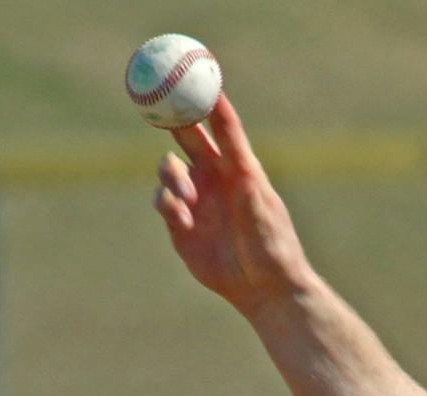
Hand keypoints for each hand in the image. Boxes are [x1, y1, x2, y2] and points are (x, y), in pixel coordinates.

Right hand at [153, 96, 314, 315]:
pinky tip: (185, 222)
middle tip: (156, 108)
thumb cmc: (269, 240)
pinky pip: (162, 202)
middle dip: (170, 121)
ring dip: (171, 179)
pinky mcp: (180, 225)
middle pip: (184, 137)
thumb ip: (236, 154)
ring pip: (167, 170)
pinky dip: (168, 206)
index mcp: (236, 165)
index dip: (201, 100)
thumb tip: (224, 115)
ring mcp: (195, 200)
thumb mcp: (254, 193)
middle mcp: (213, 177)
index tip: (189, 77)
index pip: (216, 124)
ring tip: (187, 202)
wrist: (262, 286)